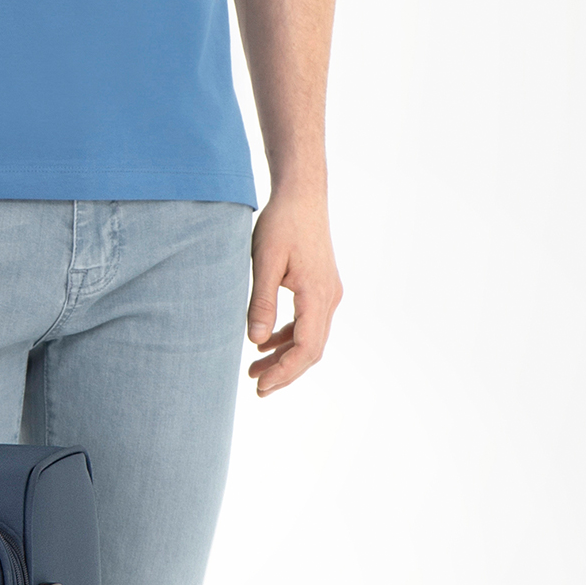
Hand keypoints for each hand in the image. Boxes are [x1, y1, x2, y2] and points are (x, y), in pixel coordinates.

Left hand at [246, 188, 340, 395]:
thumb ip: (262, 302)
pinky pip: (309, 323)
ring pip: (312, 338)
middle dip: (286, 372)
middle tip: (257, 389)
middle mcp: (329, 298)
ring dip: (286, 357)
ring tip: (256, 371)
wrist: (302, 195)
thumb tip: (256, 341)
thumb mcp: (264, 261)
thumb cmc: (282, 223)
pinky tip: (266, 344)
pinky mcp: (322, 286)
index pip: (306, 348)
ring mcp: (328, 293)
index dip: (285, 372)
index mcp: (317, 295)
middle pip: (312, 350)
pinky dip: (290, 338)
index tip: (262, 385)